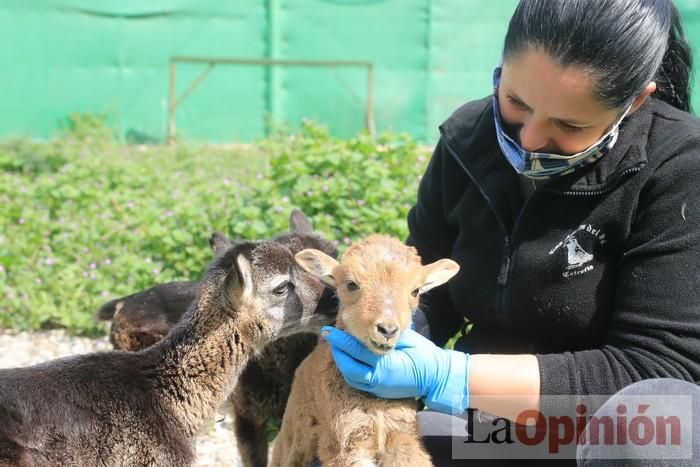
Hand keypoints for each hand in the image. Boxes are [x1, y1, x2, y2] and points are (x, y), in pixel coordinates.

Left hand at [322, 326, 469, 413]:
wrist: (436, 378)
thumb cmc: (423, 354)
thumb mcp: (407, 339)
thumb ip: (386, 333)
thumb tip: (369, 323)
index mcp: (385, 364)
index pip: (356, 350)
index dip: (341, 339)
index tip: (329, 329)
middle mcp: (378, 378)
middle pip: (348, 365)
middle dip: (336, 350)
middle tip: (329, 335)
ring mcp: (378, 388)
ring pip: (350, 376)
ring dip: (340, 360)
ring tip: (336, 345)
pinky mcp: (378, 392)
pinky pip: (357, 382)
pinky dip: (348, 369)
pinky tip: (347, 358)